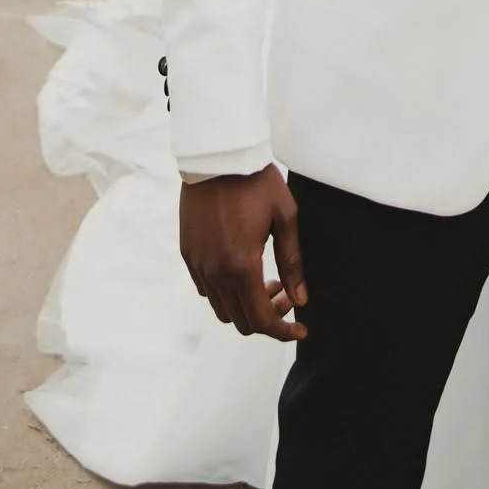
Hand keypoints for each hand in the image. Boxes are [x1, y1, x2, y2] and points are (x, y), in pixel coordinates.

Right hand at [179, 165, 307, 342]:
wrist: (218, 156)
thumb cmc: (255, 181)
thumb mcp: (285, 218)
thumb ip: (292, 263)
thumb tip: (300, 299)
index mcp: (242, 266)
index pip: (261, 320)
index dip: (283, 332)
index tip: (300, 330)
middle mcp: (216, 272)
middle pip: (241, 322)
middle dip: (268, 318)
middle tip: (285, 295)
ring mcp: (198, 264)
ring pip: (222, 310)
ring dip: (246, 306)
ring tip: (266, 282)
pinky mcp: (188, 254)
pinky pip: (206, 290)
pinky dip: (226, 293)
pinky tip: (242, 271)